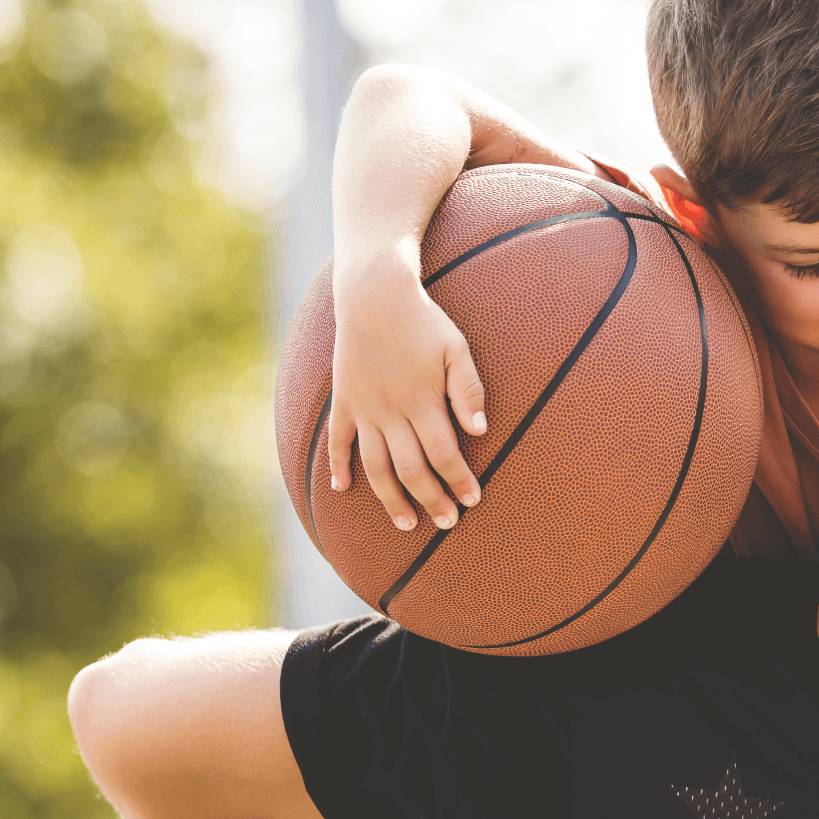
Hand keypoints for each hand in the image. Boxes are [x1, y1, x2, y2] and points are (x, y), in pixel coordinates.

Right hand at [329, 269, 486, 530]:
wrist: (374, 294)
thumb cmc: (423, 321)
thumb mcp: (456, 347)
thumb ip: (468, 389)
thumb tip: (481, 431)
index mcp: (422, 400)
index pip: (443, 453)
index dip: (458, 480)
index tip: (471, 501)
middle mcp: (391, 411)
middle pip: (411, 468)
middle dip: (430, 499)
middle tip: (446, 524)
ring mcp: (364, 408)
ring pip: (375, 466)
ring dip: (390, 498)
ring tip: (406, 523)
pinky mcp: (344, 401)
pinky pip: (338, 440)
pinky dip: (337, 466)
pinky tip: (342, 489)